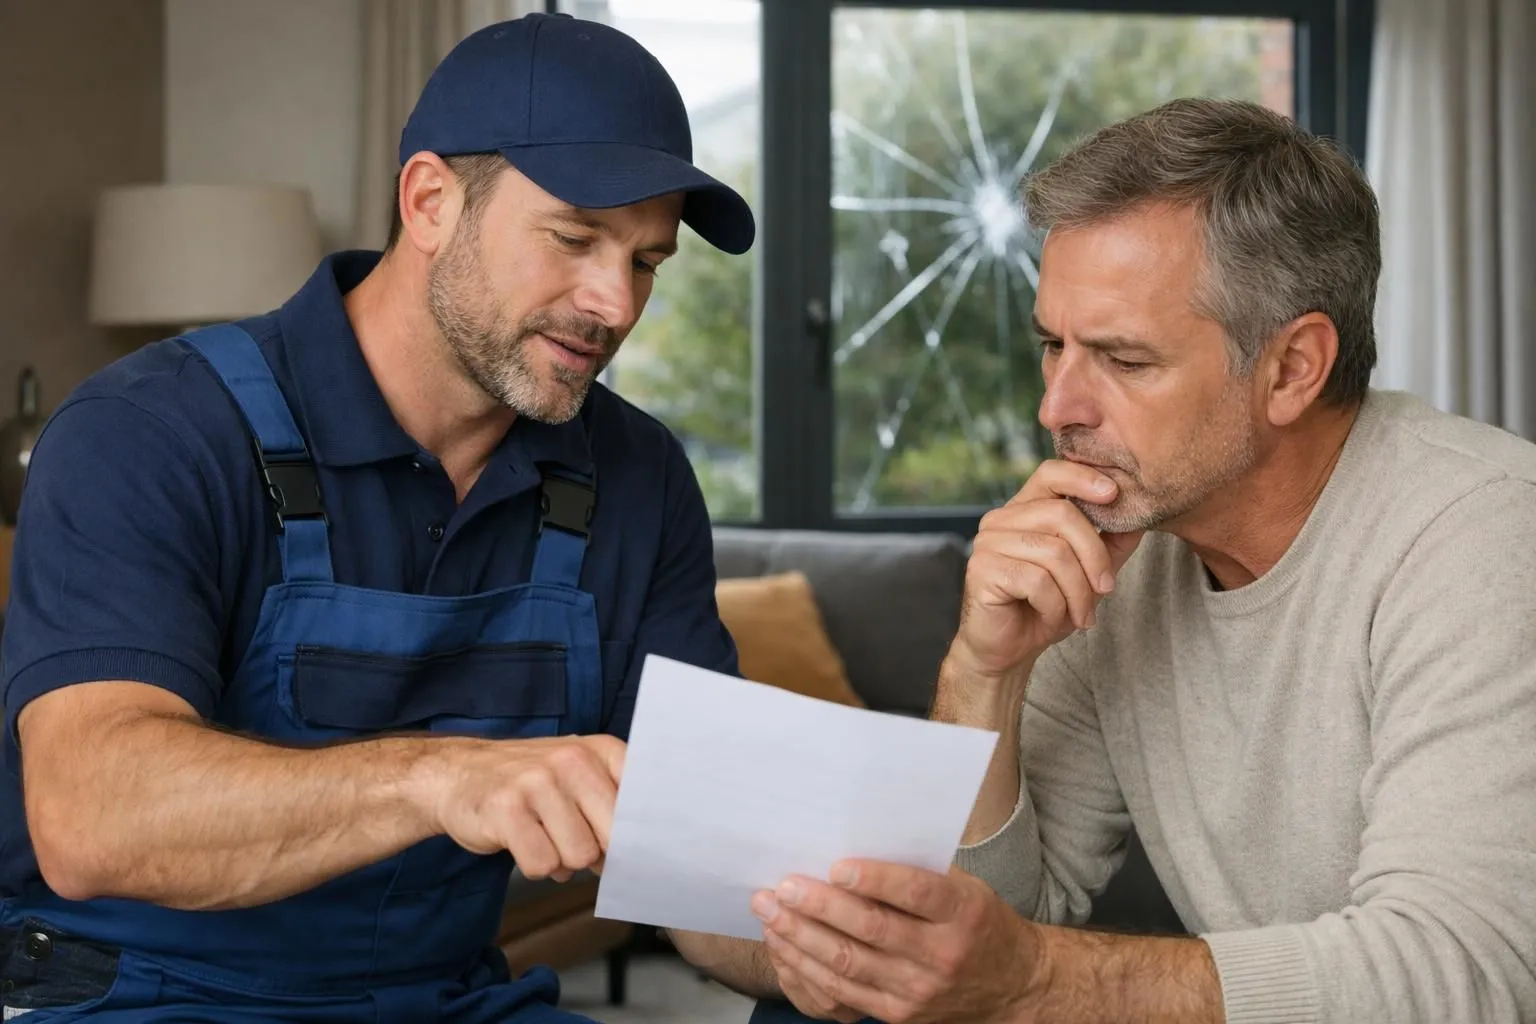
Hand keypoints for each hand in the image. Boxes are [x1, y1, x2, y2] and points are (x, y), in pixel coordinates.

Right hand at [424, 734, 624, 881]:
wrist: (457, 773)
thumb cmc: (529, 783)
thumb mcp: (579, 777)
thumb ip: (613, 806)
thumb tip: (642, 856)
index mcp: (602, 750)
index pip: (644, 802)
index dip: (639, 836)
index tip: (634, 849)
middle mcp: (573, 759)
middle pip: (614, 838)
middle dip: (597, 853)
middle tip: (572, 840)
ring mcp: (539, 781)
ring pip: (580, 855)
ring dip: (562, 860)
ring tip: (543, 836)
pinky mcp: (507, 808)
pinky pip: (542, 864)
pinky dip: (534, 865)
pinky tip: (522, 842)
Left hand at [753, 862, 1038, 1023]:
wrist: (1012, 986)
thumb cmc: (978, 922)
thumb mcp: (964, 888)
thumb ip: (918, 872)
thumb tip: (852, 843)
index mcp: (962, 913)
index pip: (916, 893)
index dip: (875, 879)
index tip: (836, 865)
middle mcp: (941, 954)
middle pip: (872, 930)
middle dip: (820, 907)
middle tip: (784, 886)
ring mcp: (917, 990)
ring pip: (849, 963)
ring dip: (802, 937)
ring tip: (770, 912)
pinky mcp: (897, 1014)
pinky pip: (843, 992)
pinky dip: (808, 968)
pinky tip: (785, 946)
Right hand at [951, 460, 1143, 678]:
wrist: (1008, 651)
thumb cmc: (1044, 608)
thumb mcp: (1087, 573)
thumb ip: (1111, 543)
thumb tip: (1140, 517)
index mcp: (1023, 510)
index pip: (1051, 474)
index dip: (1082, 477)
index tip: (1114, 494)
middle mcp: (1000, 519)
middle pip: (1062, 516)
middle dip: (1094, 557)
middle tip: (1106, 589)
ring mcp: (987, 543)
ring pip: (1054, 553)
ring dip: (1078, 591)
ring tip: (1081, 613)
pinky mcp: (983, 570)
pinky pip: (1037, 581)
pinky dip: (1054, 606)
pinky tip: (1050, 617)